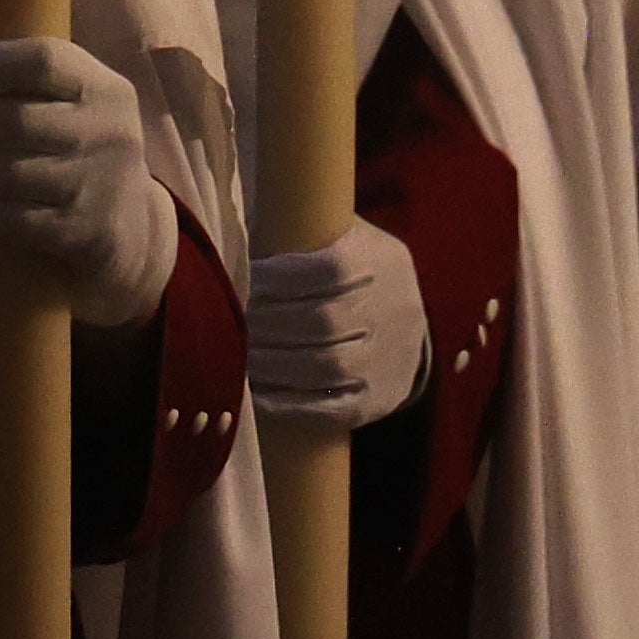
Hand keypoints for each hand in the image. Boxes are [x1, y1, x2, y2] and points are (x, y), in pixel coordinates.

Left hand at [0, 38, 181, 328]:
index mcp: (104, 88)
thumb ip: (20, 79)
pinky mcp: (79, 231)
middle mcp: (107, 132)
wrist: (129, 226)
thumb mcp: (73, 102)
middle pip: (15, 120)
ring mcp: (96, 185)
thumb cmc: (77, 146)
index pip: (43, 60)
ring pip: (7, 174)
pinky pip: (11, 219)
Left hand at [246, 215, 425, 431]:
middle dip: (271, 324)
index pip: (332, 268)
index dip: (284, 276)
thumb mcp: (343, 237)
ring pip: (328, 365)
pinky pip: (334, 408)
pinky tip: (258, 394)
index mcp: (382, 261)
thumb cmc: (351, 274)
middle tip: (237, 323)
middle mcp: (393, 310)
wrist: (403, 326)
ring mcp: (390, 358)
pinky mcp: (380, 398)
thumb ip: (301, 230)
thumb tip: (236, 230)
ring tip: (241, 357)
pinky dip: (290, 403)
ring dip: (275, 364)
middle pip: (325, 320)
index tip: (250, 280)